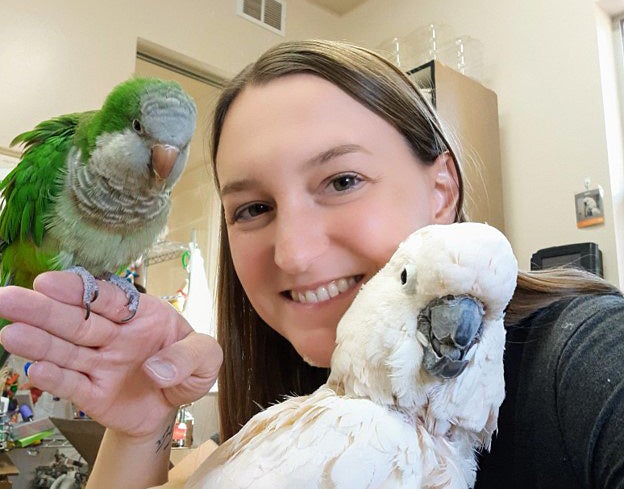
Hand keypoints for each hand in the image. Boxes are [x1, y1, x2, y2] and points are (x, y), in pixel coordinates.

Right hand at [0, 271, 222, 437]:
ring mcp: (100, 363)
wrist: (173, 404)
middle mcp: (113, 336)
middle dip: (44, 310)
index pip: (109, 299)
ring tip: (11, 332)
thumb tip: (158, 368)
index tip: (51, 283)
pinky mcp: (92, 393)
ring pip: (67, 350)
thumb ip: (190, 356)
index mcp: (141, 315)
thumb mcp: (206, 358)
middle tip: (10, 299)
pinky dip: (55, 379)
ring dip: (39, 342)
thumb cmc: (187, 367)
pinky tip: (34, 369)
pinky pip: (72, 385)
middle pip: (77, 321)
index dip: (81, 290)